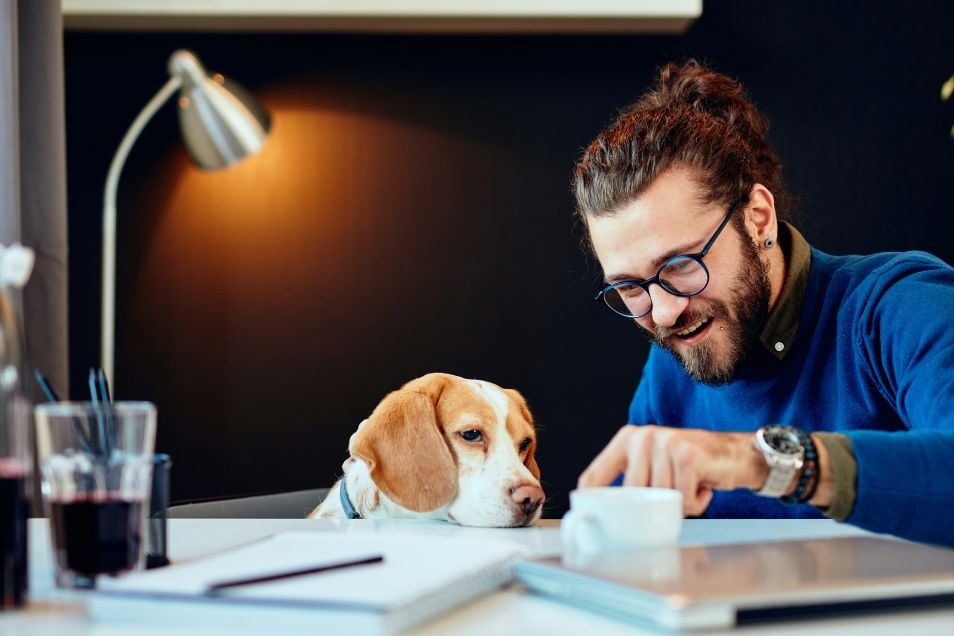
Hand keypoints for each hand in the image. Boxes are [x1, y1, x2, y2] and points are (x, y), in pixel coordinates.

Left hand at [578, 425, 769, 515]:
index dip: (589, 504)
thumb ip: (632, 480)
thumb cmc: (690, 464)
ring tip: (689, 486)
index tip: (589, 522)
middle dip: (652, 505)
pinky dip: (695, 502)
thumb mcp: (653, 464)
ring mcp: (664, 443)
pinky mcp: (686, 455)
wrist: (735, 453)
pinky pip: (682, 499)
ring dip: (678, 504)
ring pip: (658, 497)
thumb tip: (606, 516)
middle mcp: (642, 437)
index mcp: (626, 439)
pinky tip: (702, 486)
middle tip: (672, 497)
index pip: (593, 477)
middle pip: (630, 494)